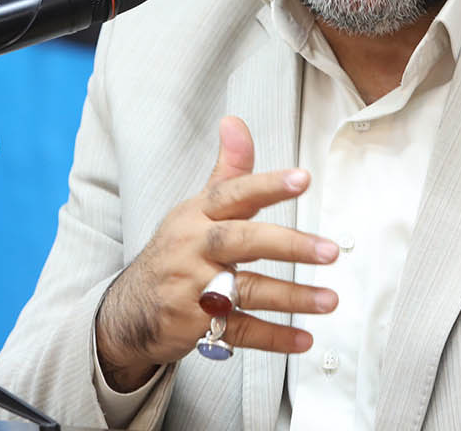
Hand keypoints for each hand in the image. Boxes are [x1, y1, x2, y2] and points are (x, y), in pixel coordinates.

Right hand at [94, 116, 338, 390]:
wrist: (130, 309)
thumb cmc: (177, 250)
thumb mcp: (196, 208)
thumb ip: (227, 170)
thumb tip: (235, 121)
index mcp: (197, 214)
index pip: (233, 193)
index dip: (267, 186)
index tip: (302, 179)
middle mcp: (193, 247)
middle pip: (241, 241)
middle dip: (288, 245)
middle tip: (330, 250)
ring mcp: (192, 287)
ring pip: (246, 289)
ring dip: (291, 296)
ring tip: (330, 300)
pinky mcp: (194, 324)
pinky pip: (239, 330)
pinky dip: (273, 337)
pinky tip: (304, 339)